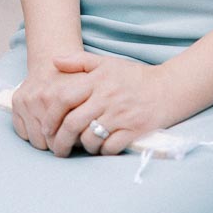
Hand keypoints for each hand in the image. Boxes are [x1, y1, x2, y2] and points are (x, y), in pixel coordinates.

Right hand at [11, 63, 93, 153]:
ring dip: (45, 141)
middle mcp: (42, 98)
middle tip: (65, 140)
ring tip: (54, 134)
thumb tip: (90, 137)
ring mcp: (28, 100)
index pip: (65, 137)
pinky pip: (21, 132)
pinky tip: (41, 127)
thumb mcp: (89, 90)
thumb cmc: (72, 79)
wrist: (51, 59)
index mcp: (62, 97)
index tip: (76, 142)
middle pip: (50, 142)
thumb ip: (91, 113)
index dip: (72, 142)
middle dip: (59, 144)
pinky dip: (31, 133)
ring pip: (36, 140)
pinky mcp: (17, 100)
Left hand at [49, 52, 173, 157]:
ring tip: (80, 146)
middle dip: (60, 140)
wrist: (167, 89)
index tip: (45, 128)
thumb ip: (79, 61)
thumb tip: (53, 61)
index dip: (50, 115)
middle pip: (72, 124)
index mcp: (97, 80)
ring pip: (89, 138)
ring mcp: (121, 115)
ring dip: (82, 146)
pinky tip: (100, 148)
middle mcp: (107, 98)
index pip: (64, 98)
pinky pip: (109, 147)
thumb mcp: (106, 63)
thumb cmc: (133, 77)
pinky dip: (102, 151)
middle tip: (56, 147)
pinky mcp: (134, 131)